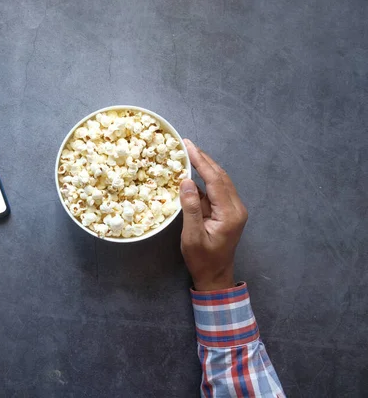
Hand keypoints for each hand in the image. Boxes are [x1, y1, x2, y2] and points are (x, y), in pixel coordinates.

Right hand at [179, 139, 247, 290]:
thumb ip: (190, 209)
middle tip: (187, 145)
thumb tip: (186, 182)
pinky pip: (218, 190)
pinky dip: (206, 179)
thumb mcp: (192, 237)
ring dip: (206, 167)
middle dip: (204, 159)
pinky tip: (194, 173)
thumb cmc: (202, 260)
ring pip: (221, 181)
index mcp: (230, 214)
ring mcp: (234, 210)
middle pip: (221, 176)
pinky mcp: (228, 212)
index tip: (188, 146)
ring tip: (189, 153)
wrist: (215, 276)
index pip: (216, 180)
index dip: (201, 161)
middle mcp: (236, 208)